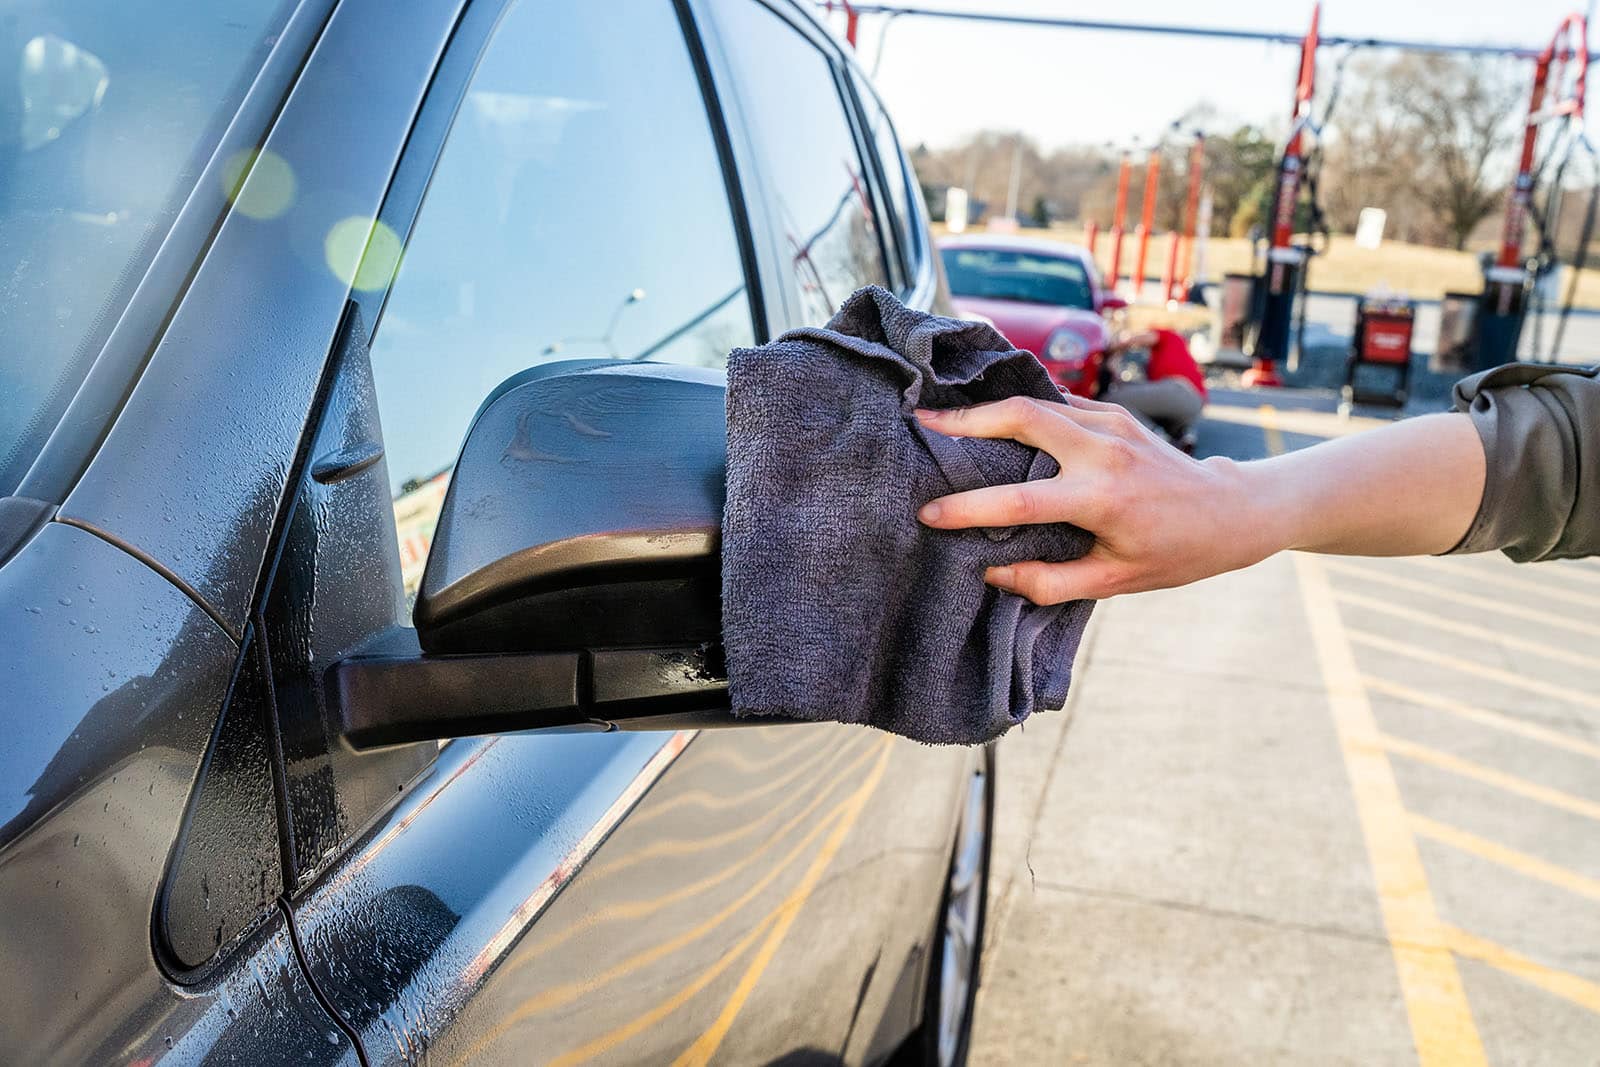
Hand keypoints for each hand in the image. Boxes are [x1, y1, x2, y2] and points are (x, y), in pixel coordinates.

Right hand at [915, 396, 1276, 604]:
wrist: (1231, 510)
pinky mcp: (1115, 413)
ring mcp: (1111, 424)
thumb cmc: (1175, 554)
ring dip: (988, 406)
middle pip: (1022, 416)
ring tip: (945, 416)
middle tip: (922, 422)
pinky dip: (1022, 407)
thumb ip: (1051, 581)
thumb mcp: (1115, 582)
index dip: (967, 509)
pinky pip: (1058, 402)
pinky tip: (993, 415)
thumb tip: (992, 572)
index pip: (1019, 502)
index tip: (929, 514)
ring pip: (1037, 400)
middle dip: (967, 419)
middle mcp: (1104, 452)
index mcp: (1101, 498)